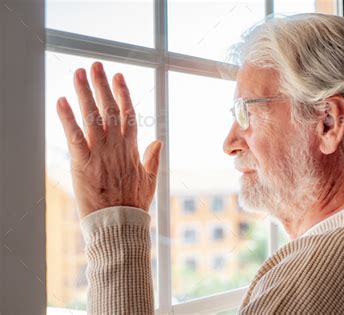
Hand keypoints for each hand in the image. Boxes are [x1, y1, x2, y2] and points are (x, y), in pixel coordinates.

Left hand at [57, 62, 161, 218]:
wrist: (120, 222)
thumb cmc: (134, 204)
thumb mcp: (150, 180)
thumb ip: (153, 159)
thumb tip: (159, 141)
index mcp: (131, 149)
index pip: (128, 114)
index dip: (123, 94)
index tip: (118, 77)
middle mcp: (116, 145)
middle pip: (109, 108)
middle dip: (102, 85)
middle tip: (95, 65)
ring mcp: (100, 152)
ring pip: (92, 116)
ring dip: (84, 93)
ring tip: (79, 73)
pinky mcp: (83, 162)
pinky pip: (74, 136)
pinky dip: (67, 118)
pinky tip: (61, 101)